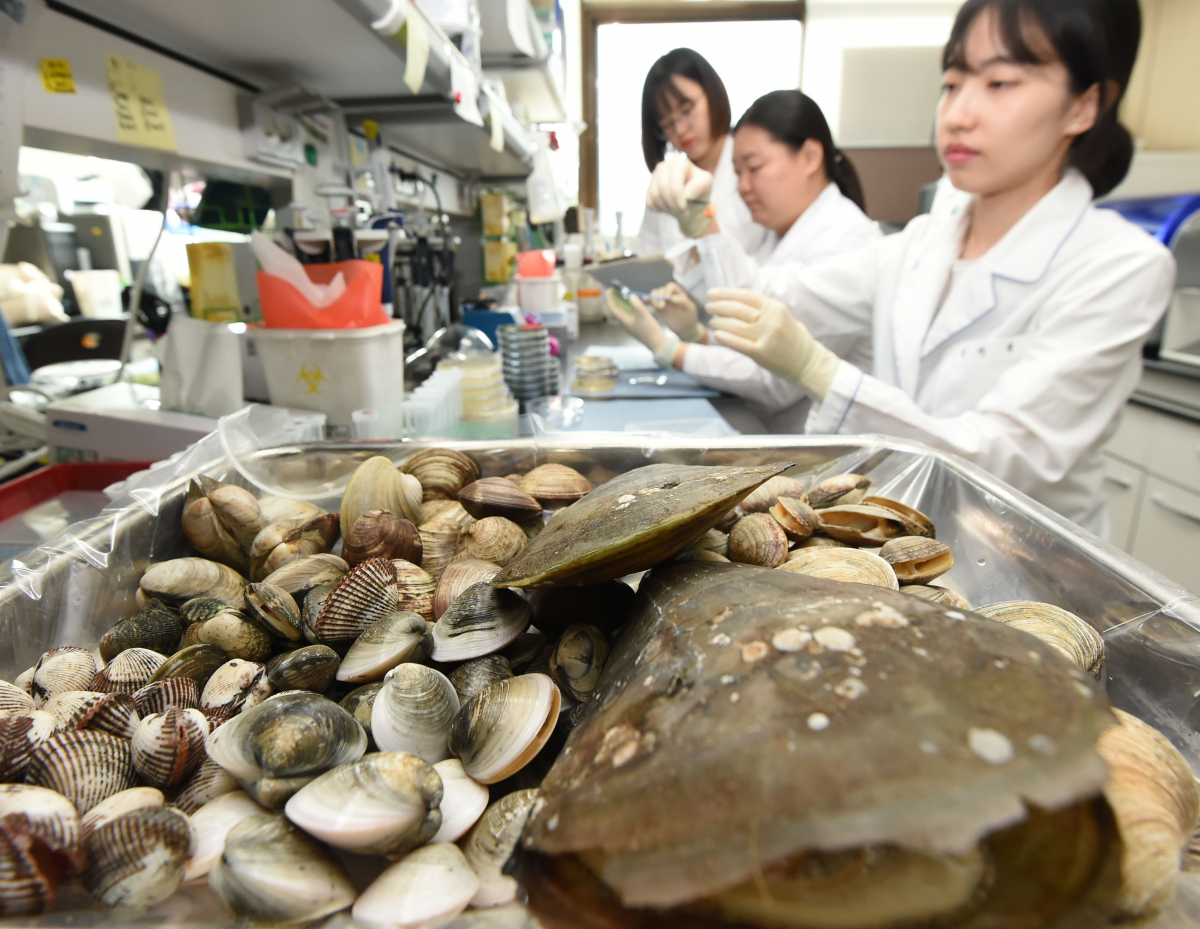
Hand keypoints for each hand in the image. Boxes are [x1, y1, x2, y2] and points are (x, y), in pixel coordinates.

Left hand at [606, 288, 679, 368]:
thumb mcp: (644, 315)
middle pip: (616, 309)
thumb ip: (636, 304)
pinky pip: (627, 314)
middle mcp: (624, 323)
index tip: (609, 290)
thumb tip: (631, 295)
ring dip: (620, 302)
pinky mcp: (635, 325)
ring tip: (622, 294)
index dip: (610, 298)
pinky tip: (631, 303)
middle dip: (614, 299)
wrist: (657, 343)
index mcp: (624, 321)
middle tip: (615, 290)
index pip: (613, 308)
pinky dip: (627, 307)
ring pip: (622, 311)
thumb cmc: (649, 330)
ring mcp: (630, 324)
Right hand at [646, 156, 713, 236]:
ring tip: (678, 208)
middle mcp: (664, 166)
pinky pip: (650, 202)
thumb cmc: (699, 190)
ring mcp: (654, 177)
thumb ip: (699, 186)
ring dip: (667, 207)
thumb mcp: (706, 185)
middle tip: (683, 210)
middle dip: (673, 204)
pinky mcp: (649, 188)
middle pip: (663, 188)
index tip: (685, 207)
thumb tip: (686, 194)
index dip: (677, 197)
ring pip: (654, 195)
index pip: (673, 181)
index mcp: (679, 162)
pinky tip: (669, 206)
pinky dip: (660, 209)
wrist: (691, 202)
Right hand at [651, 283, 704, 342]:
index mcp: (679, 293)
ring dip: (653, 298)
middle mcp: (670, 295)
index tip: (667, 299)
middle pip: (661, 290)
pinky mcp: (658, 307)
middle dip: (659, 296)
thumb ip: (683, 301)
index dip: (667, 290)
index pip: (671, 286)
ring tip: (657, 307)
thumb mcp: (690, 309)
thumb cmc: (690, 318)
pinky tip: (645, 300)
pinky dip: (648, 299)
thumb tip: (671, 298)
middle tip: (661, 307)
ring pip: (655, 294)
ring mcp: (663, 301)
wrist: (685, 328)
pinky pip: (651, 301)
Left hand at [706, 288, 839, 398]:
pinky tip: (716, 334)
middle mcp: (771, 319)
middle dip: (719, 306)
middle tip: (708, 307)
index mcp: (775, 307)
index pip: (745, 295)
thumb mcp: (780, 316)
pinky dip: (725, 337)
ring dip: (719, 321)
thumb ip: (761, 309)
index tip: (712, 293)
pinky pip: (738, 343)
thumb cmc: (791, 338)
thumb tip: (734, 302)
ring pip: (735, 325)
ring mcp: (766, 336)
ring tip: (712, 321)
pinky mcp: (761, 353)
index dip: (726, 293)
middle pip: (737, 309)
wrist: (807, 361)